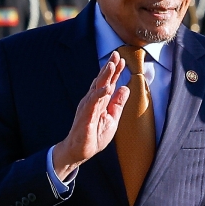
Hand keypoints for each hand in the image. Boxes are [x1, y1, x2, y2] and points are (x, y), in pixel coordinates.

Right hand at [52, 54, 128, 180]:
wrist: (79, 151)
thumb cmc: (94, 136)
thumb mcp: (112, 118)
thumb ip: (118, 104)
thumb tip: (125, 88)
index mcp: (99, 101)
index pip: (108, 83)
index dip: (115, 72)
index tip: (122, 59)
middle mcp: (92, 101)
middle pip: (102, 81)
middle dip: (109, 68)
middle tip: (116, 54)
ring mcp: (88, 108)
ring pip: (96, 88)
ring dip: (104, 76)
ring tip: (111, 65)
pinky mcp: (85, 117)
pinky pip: (93, 104)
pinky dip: (99, 95)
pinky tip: (107, 88)